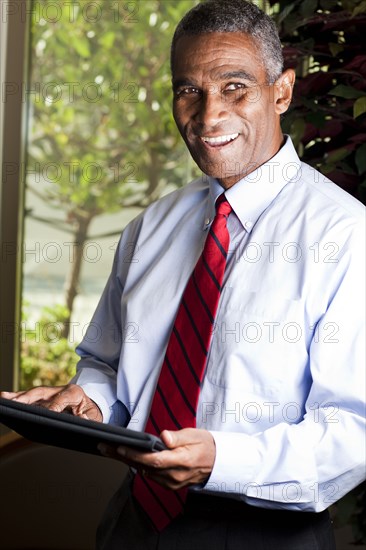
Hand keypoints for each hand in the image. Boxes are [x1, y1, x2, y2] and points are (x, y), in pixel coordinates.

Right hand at [0, 384, 101, 421]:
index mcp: (75, 392)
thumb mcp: (96, 417)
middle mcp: (61, 390)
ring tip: (4, 398)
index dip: (53, 407)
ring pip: (33, 394)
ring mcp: (52, 393)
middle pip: (43, 393)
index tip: (45, 413)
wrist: (93, 403)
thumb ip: (90, 419)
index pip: (61, 399)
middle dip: (29, 397)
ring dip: (18, 396)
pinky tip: (6, 398)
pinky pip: (30, 397)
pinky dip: (18, 397)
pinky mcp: (45, 398)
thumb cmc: (92, 412)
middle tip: (16, 403)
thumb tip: (82, 419)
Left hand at [99, 428, 215, 489]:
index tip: (121, 447)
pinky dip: (138, 466)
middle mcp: (175, 475)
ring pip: (144, 472)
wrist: (218, 462)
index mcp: (182, 460)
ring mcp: (172, 482)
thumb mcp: (195, 434)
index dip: (136, 454)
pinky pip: (150, 475)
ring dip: (127, 461)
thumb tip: (164, 436)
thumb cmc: (206, 445)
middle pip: (144, 467)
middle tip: (105, 446)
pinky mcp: (169, 484)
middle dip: (122, 456)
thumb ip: (178, 437)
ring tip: (110, 449)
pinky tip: (126, 458)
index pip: (154, 459)